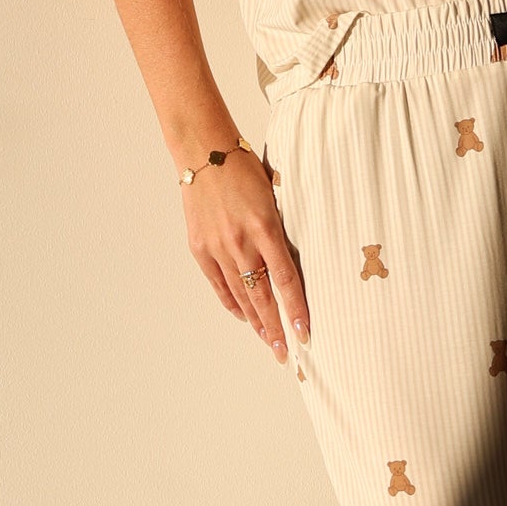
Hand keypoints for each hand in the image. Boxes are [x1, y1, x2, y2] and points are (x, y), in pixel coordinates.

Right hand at [180, 148, 309, 362]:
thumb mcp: (275, 197)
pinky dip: (232, 303)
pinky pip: (219, 284)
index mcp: (265, 228)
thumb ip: (282, 231)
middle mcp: (241, 242)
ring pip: (241, 295)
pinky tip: (244, 317)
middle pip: (262, 297)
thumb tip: (296, 263)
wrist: (205, 154)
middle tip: (287, 351)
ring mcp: (218, 248)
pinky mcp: (200, 248)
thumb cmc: (246, 169)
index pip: (286, 280)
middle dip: (276, 328)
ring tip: (269, 341)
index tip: (305, 331)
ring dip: (256, 322)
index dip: (296, 309)